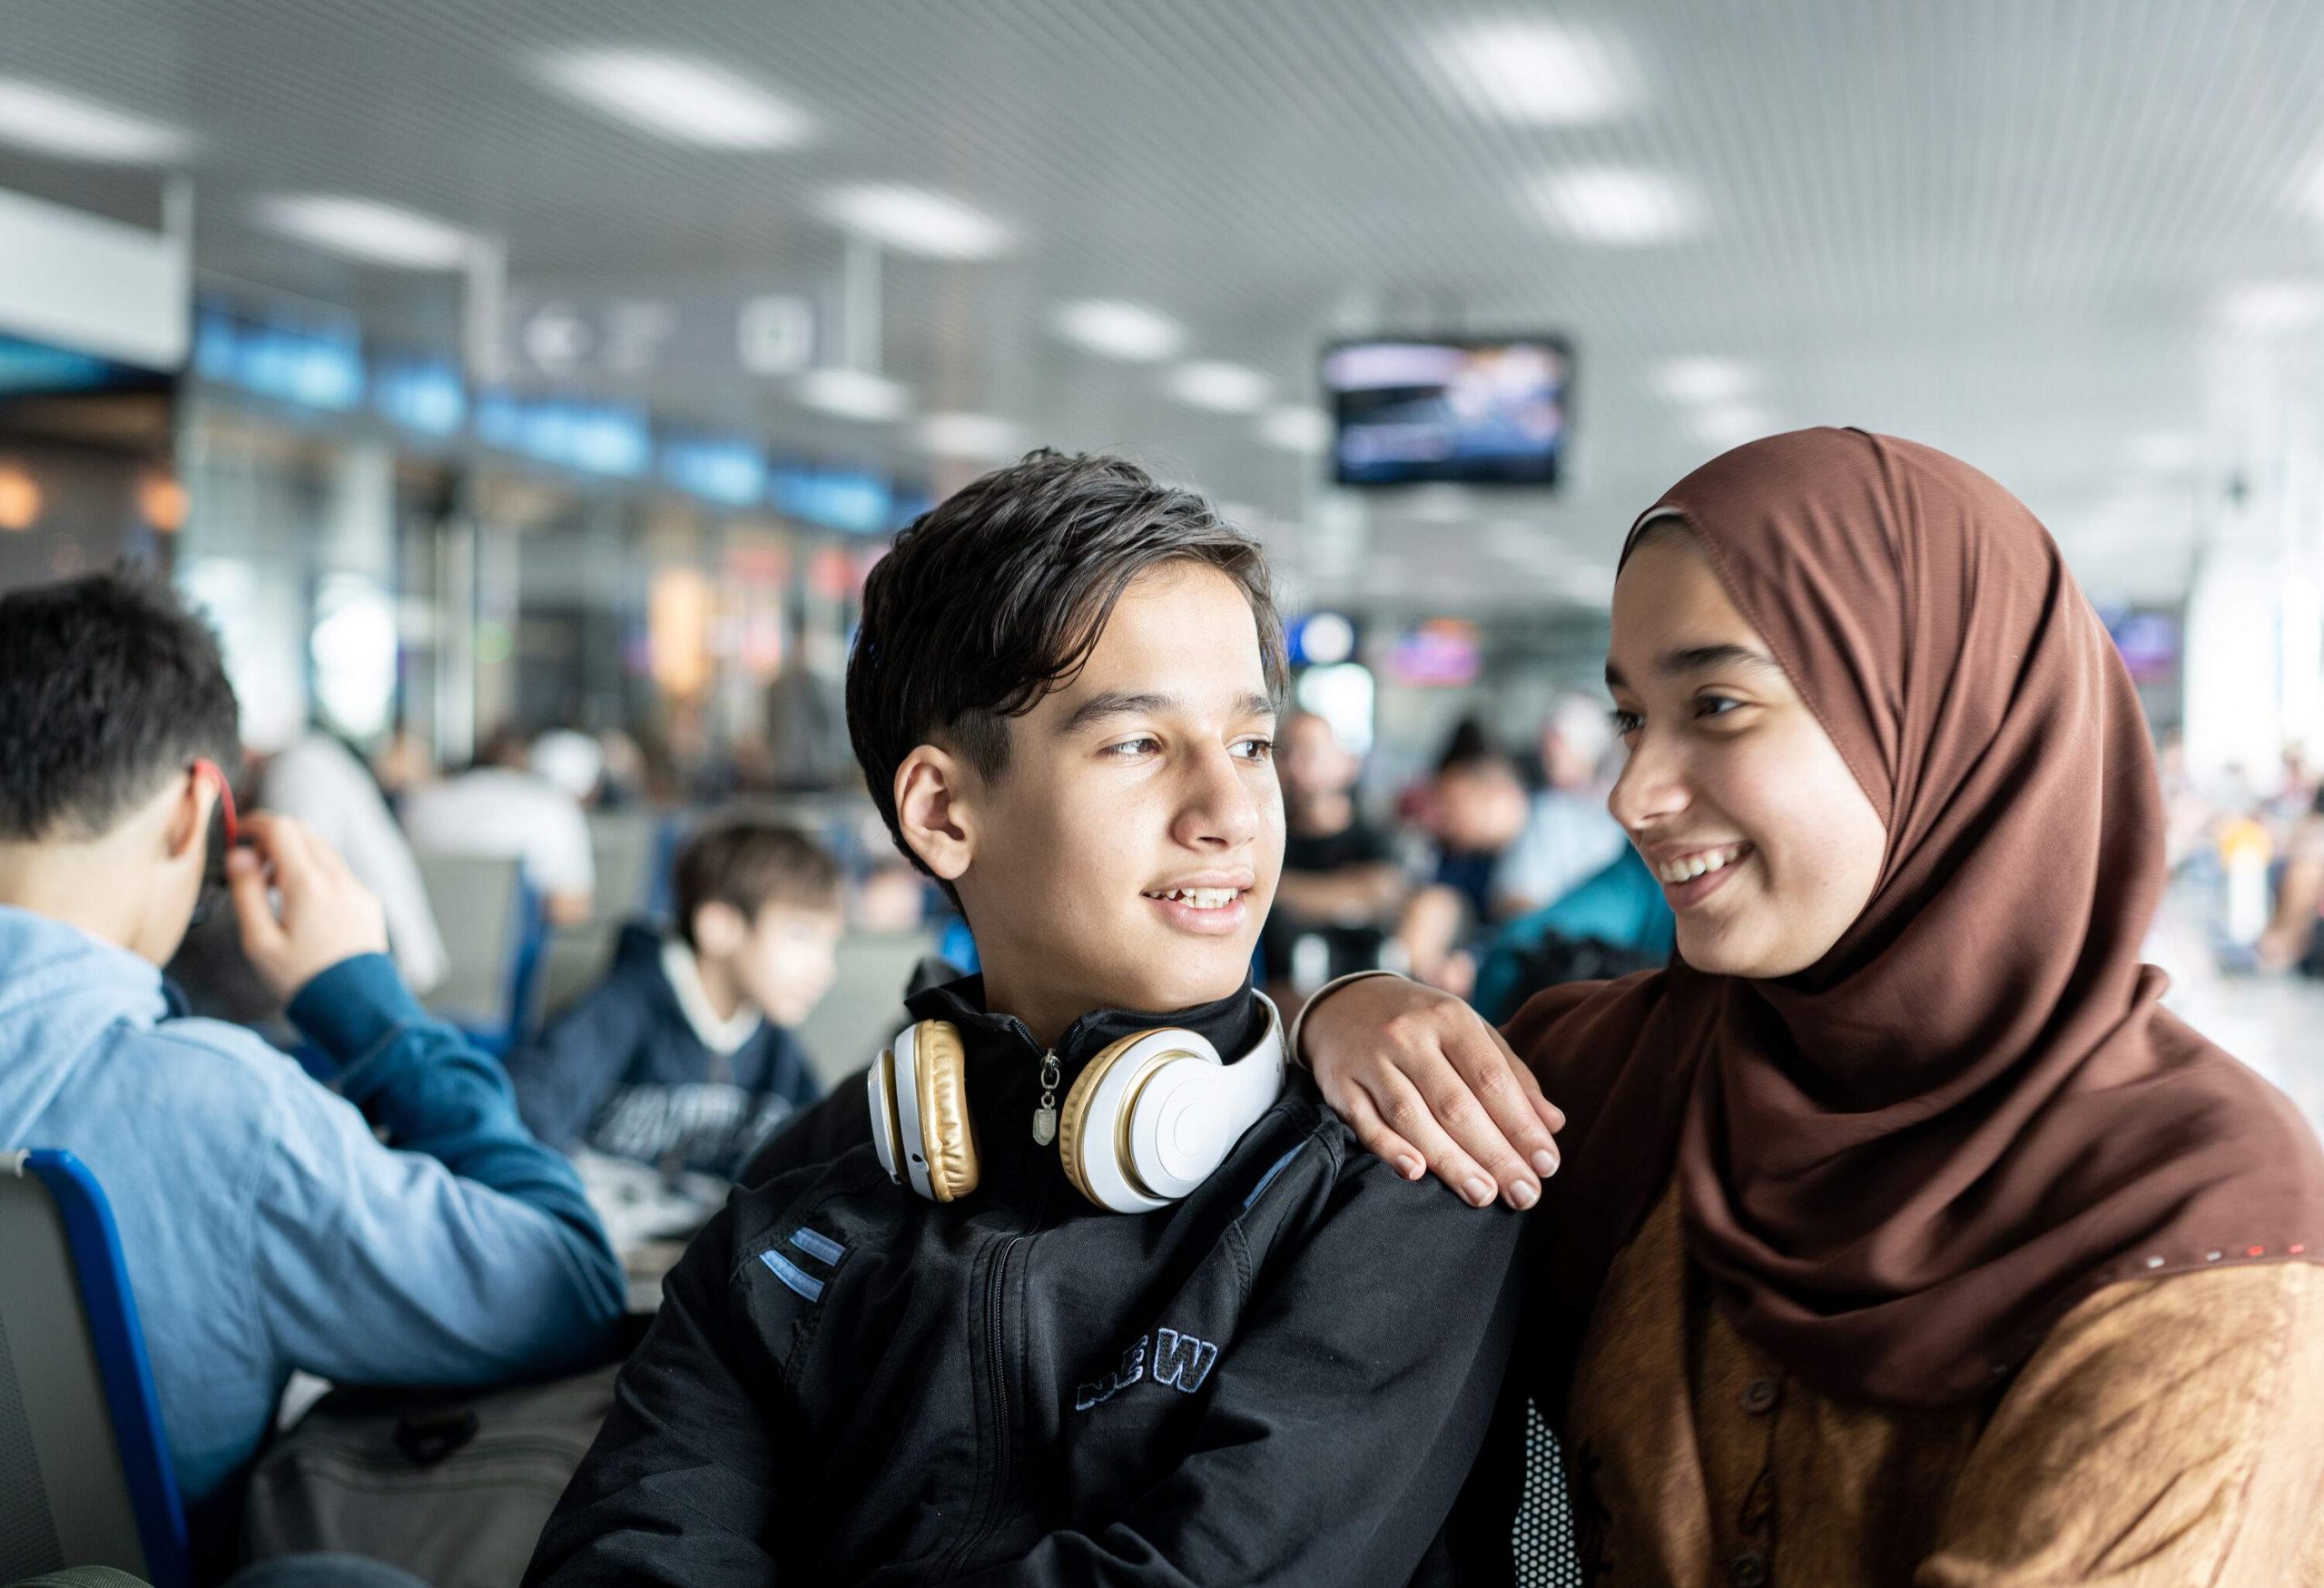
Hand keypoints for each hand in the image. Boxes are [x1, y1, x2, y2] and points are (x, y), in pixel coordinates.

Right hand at [227, 812, 390, 1002]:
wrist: (356, 1008)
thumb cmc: (301, 979)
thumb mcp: (260, 941)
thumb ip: (247, 892)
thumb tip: (240, 855)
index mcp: (309, 884)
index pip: (282, 828)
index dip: (254, 824)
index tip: (237, 836)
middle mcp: (339, 879)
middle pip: (305, 832)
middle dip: (274, 838)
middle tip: (251, 865)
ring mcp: (358, 889)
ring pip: (324, 850)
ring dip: (296, 855)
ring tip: (273, 889)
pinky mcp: (368, 902)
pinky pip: (339, 872)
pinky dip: (316, 871)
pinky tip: (301, 903)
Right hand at [1304, 977, 1562, 1209]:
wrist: (1345, 1002)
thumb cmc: (1423, 1024)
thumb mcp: (1470, 1032)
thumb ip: (1511, 1075)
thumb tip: (1553, 1124)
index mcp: (1450, 1019)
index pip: (1492, 1079)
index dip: (1521, 1125)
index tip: (1546, 1164)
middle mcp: (1409, 1036)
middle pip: (1455, 1104)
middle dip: (1494, 1154)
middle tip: (1524, 1194)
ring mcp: (1370, 1060)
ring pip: (1412, 1117)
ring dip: (1450, 1161)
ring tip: (1483, 1195)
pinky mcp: (1339, 1084)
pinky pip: (1365, 1122)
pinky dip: (1389, 1148)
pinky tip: (1416, 1173)